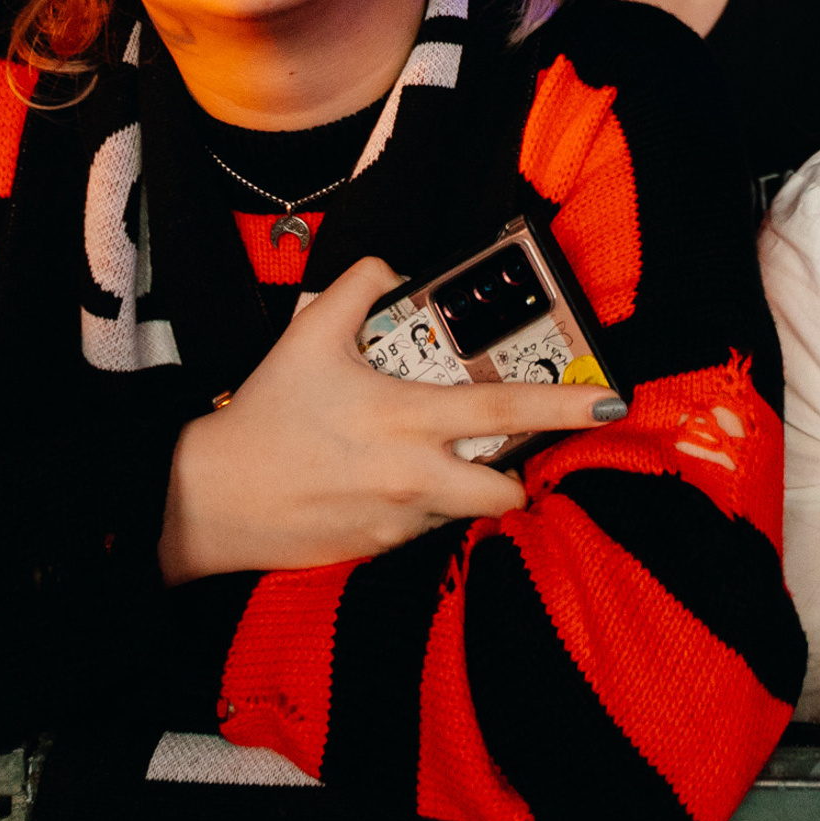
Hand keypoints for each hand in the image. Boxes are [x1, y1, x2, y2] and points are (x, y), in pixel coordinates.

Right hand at [157, 259, 624, 582]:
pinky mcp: (379, 551)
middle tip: (506, 449)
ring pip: (466, 512)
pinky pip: (425, 529)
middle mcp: (413, 477)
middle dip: (519, 474)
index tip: (610, 402)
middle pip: (504, 490)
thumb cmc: (266, 415)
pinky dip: (424, 506)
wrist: (209, 500)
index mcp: (405, 419)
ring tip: (432, 459)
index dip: (563, 409)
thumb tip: (397, 269)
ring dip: (467, 489)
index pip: (502, 415)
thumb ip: (364, 284)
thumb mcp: (310, 331)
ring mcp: (399, 522)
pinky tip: (386, 482)